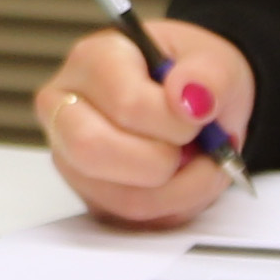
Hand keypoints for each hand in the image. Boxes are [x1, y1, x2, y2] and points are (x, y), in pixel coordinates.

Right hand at [35, 17, 254, 227]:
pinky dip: (174, 207)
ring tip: (204, 165)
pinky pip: (131, 219)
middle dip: (161, 161)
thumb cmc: (190, 76)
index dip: (173, 121)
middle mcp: (64, 108)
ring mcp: (70, 157)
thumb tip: (192, 97)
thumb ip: (210, 75)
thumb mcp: (215, 60)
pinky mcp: (89, 194)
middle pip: (92, 150)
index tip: (199, 117)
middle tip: (192, 146)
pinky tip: (186, 180)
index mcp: (91, 61)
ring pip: (118, 196)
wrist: (188, 102)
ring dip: (179, 191)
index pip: (124, 103)